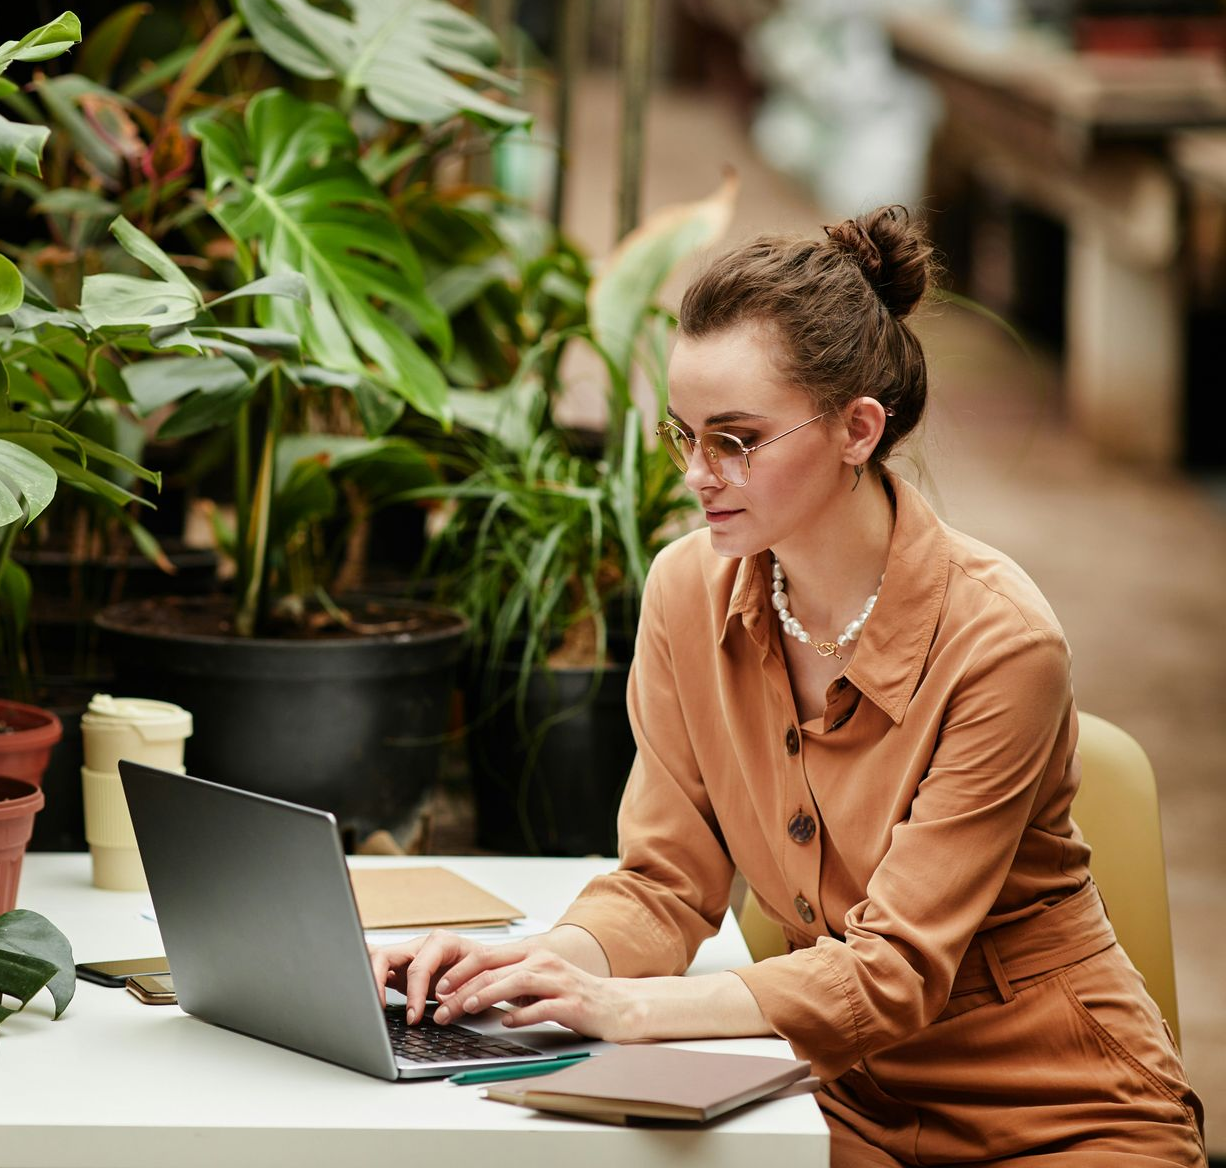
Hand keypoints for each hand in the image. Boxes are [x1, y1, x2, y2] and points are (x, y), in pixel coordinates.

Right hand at [369, 930, 493, 1023]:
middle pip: (385, 955)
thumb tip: (444, 1002)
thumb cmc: (486, 968)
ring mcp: (408, 956)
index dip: (413, 994)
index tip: (413, 1016)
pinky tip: (359, 988)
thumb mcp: (480, 979)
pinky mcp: (400, 970)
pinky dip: (368, 977)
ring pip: (377, 959)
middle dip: (377, 982)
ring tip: (364, 1001)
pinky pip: (379, 969)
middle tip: (379, 1010)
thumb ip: (462, 989)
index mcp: (441, 942)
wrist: (490, 965)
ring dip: (368, 978)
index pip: (418, 968)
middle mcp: (420, 945)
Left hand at [431, 945, 641, 1041]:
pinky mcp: (572, 1003)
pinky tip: (508, 1022)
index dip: (460, 970)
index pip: (487, 956)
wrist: (615, 1004)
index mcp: (532, 953)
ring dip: (488, 994)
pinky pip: (543, 1006)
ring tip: (467, 1007)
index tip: (439, 987)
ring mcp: (559, 981)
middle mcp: (544, 961)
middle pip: (496, 969)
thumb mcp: (537, 981)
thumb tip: (469, 991)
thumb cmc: (571, 994)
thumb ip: (508, 980)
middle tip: (442, 1008)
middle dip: (464, 988)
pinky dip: (522, 1014)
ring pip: (517, 981)